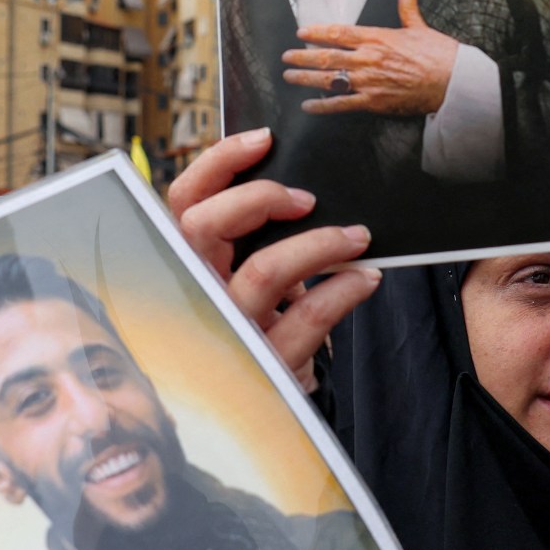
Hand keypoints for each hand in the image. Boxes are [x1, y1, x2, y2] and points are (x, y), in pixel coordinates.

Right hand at [167, 129, 379, 389]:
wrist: (267, 410)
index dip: (218, 162)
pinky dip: (344, 290)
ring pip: (266, 269)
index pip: (182, 201)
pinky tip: (366, 279)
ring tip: (357, 236)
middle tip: (306, 198)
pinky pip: (309, 316)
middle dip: (260, 197)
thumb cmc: (262, 327)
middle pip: (203, 227)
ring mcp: (227, 331)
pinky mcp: (266, 365)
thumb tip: (300, 190)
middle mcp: (196, 294)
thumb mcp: (246, 279)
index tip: (264, 139)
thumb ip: (254, 239)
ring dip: (322, 242)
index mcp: (188, 264)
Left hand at [283, 0, 459, 115]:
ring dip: (306, 78)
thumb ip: (408, 7)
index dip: (317, 32)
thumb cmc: (438, 54)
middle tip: (286, 56)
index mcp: (377, 38)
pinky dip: (323, 106)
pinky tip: (308, 106)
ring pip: (329, 79)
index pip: (339, 33)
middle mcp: (368, 58)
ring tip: (289, 76)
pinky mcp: (374, 102)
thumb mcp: (420, 27)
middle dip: (303, 56)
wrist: (452, 82)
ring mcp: (369, 81)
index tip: (302, 32)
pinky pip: (342, 104)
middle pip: (327, 56)